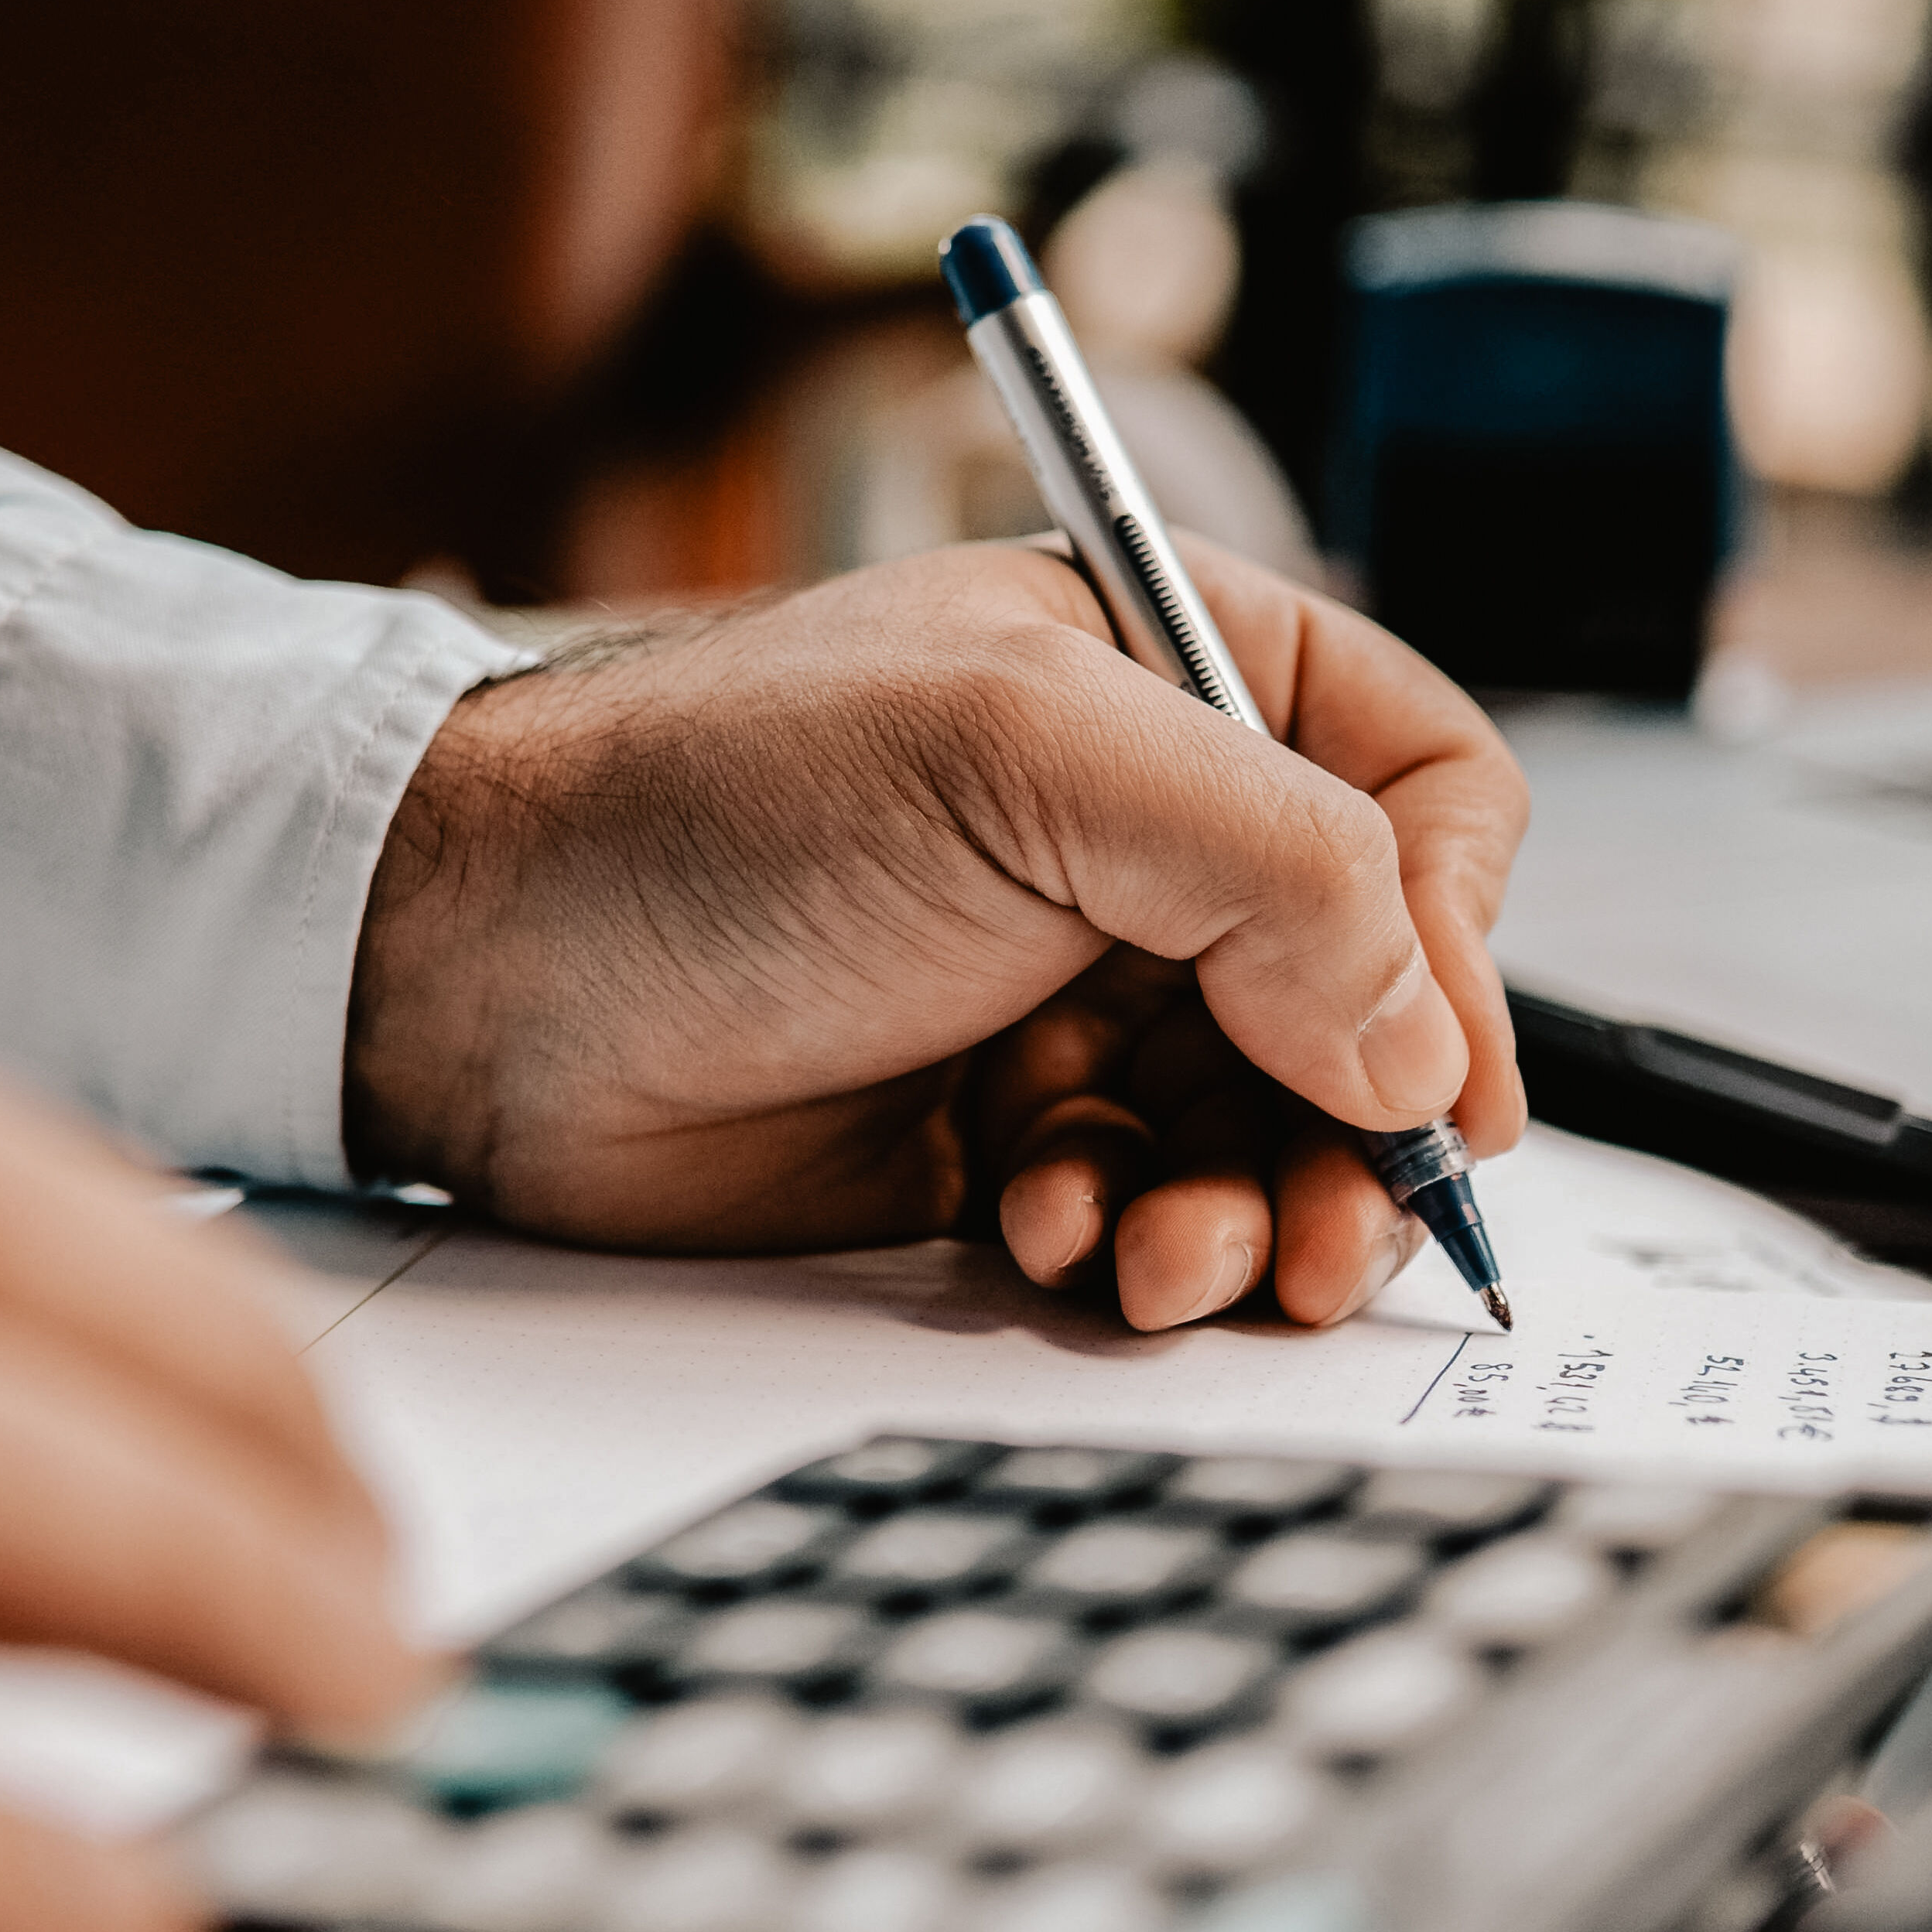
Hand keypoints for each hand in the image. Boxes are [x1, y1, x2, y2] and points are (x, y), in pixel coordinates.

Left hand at [348, 540, 1527, 1331]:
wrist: (472, 967)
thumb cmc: (713, 801)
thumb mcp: (1025, 757)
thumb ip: (1272, 866)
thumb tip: (1419, 1048)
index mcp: (1180, 680)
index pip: (1425, 799)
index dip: (1458, 944)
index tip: (1436, 1083)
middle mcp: (1146, 838)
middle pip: (1371, 1005)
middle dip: (1353, 1135)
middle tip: (1318, 1237)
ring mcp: (1076, 991)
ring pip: (1268, 1134)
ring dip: (1244, 1211)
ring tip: (1160, 1252)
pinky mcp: (1000, 1131)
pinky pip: (1143, 1211)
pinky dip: (1121, 1244)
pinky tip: (1039, 1231)